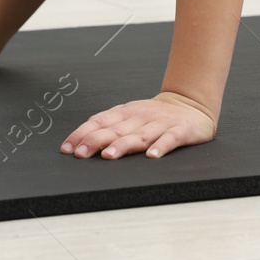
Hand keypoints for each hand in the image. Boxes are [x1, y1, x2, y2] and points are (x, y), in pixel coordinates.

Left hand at [60, 91, 216, 159]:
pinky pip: (170, 139)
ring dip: (124, 145)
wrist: (191, 103)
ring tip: (110, 155)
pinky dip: (161, 146)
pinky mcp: (181, 130)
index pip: (100, 121)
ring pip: (140, 135)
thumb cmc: (155, 115)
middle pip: (116, 129)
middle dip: (97, 141)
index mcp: (126, 113)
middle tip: (82, 154)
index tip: (68, 149)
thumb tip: (78, 143)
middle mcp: (141, 117)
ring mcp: (161, 123)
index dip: (83, 134)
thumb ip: (108, 127)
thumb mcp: (129, 116)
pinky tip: (152, 155)